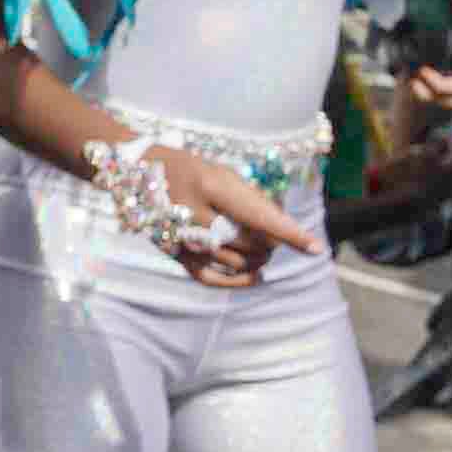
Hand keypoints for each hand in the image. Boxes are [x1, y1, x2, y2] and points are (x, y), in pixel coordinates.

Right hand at [157, 143, 319, 288]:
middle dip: (272, 242)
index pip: (258, 215)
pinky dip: (238, 281)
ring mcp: (182, 237)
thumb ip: (252, 199)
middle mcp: (194, 213)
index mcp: (210, 184)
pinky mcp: (174, 254)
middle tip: (273, 234)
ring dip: (258, 258)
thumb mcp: (221, 173)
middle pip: (251, 242)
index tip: (315, 247)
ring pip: (237, 262)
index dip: (289, 232)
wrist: (136, 173)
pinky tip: (256, 276)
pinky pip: (212, 279)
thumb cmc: (189, 170)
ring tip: (262, 247)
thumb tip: (283, 229)